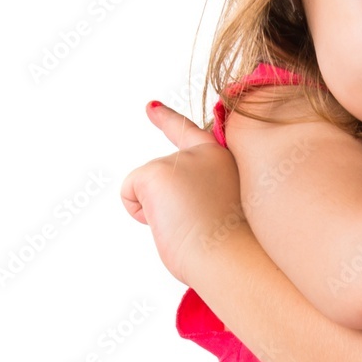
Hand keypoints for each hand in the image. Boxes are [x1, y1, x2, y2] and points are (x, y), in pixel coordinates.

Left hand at [120, 102, 244, 284]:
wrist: (231, 254)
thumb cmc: (230, 247)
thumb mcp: (223, 212)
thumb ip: (202, 195)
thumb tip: (171, 207)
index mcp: (225, 162)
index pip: (191, 134)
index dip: (167, 119)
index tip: (150, 106)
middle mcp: (204, 153)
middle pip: (163, 176)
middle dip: (165, 201)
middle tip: (193, 222)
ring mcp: (180, 159)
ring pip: (147, 187)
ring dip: (158, 213)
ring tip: (188, 224)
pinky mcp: (156, 171)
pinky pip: (130, 192)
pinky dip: (140, 213)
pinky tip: (167, 221)